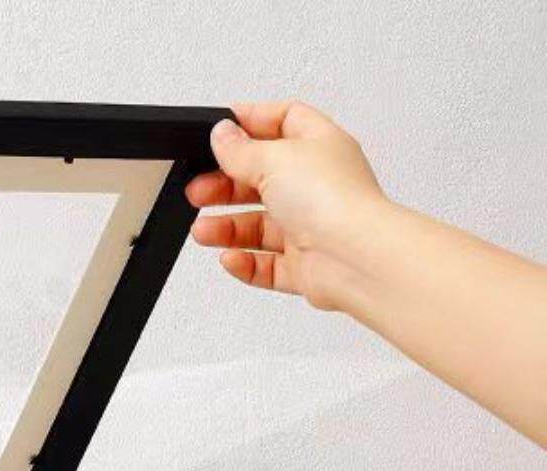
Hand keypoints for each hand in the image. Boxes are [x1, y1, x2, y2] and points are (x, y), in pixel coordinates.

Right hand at [186, 102, 388, 310]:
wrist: (355, 257)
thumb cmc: (333, 201)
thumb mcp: (275, 158)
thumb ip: (241, 149)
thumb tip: (222, 134)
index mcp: (320, 147)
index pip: (285, 121)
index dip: (252, 121)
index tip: (221, 130)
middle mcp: (317, 185)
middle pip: (262, 178)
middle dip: (226, 184)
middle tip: (198, 190)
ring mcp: (311, 226)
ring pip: (259, 226)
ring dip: (227, 228)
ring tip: (203, 230)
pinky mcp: (304, 266)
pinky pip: (266, 265)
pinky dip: (245, 263)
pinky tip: (230, 258)